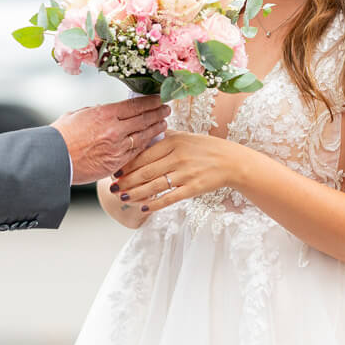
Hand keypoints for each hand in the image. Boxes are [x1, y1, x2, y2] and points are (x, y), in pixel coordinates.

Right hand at [52, 95, 168, 184]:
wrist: (54, 160)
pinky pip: (136, 152)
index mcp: (105, 114)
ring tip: (164, 123)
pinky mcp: (117, 162)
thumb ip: (96, 112)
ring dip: (156, 128)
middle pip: (144, 118)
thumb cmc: (61, 137)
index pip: (135, 105)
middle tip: (166, 108)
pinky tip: (152, 140)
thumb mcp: (78, 115)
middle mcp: (115, 129)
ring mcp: (118, 147)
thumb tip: (107, 111)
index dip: (150, 101)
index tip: (158, 98)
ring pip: (144, 135)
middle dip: (157, 112)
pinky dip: (146, 144)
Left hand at [111, 131, 240, 211]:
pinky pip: (169, 198)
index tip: (115, 172)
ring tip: (122, 198)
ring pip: (154, 186)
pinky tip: (143, 207)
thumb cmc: (206, 149)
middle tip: (112, 188)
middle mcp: (178, 157)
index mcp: (173, 141)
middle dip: (126, 181)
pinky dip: (154, 203)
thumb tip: (143, 138)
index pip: (143, 155)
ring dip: (135, 193)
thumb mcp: (185, 137)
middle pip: (145, 172)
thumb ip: (165, 137)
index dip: (127, 165)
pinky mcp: (193, 188)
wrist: (232, 162)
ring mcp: (185, 173)